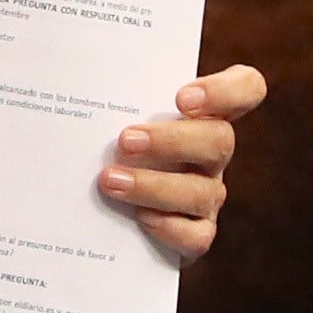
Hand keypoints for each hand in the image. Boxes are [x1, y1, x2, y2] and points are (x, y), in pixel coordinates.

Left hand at [101, 63, 266, 262]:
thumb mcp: (116, 112)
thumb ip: (112, 95)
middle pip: (220, 139)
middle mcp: (213, 151)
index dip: (226, 91)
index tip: (181, 97)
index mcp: (205, 112)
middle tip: (125, 140)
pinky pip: (198, 236)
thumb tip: (66, 77)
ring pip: (202, 191)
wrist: (107, 207)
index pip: (246, 88)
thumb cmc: (112, 142)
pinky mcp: (197, 232)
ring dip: (154, 185)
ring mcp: (209, 193)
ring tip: (111, 180)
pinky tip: (139, 219)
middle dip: (171, 141)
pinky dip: (169, 227)